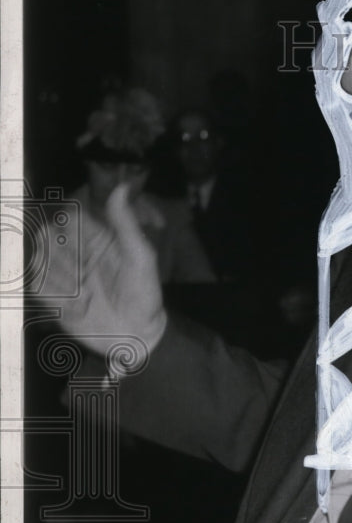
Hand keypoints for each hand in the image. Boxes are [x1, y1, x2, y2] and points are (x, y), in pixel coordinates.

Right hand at [38, 183, 166, 365]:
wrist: (137, 336)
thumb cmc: (144, 294)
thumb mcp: (141, 257)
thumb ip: (126, 223)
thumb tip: (122, 186)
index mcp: (96, 238)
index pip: (69, 215)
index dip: (67, 221)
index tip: (74, 234)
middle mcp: (76, 252)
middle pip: (48, 235)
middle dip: (60, 251)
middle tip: (82, 271)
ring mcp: (63, 275)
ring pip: (40, 260)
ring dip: (59, 275)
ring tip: (84, 291)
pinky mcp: (53, 298)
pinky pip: (37, 286)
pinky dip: (53, 294)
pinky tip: (76, 304)